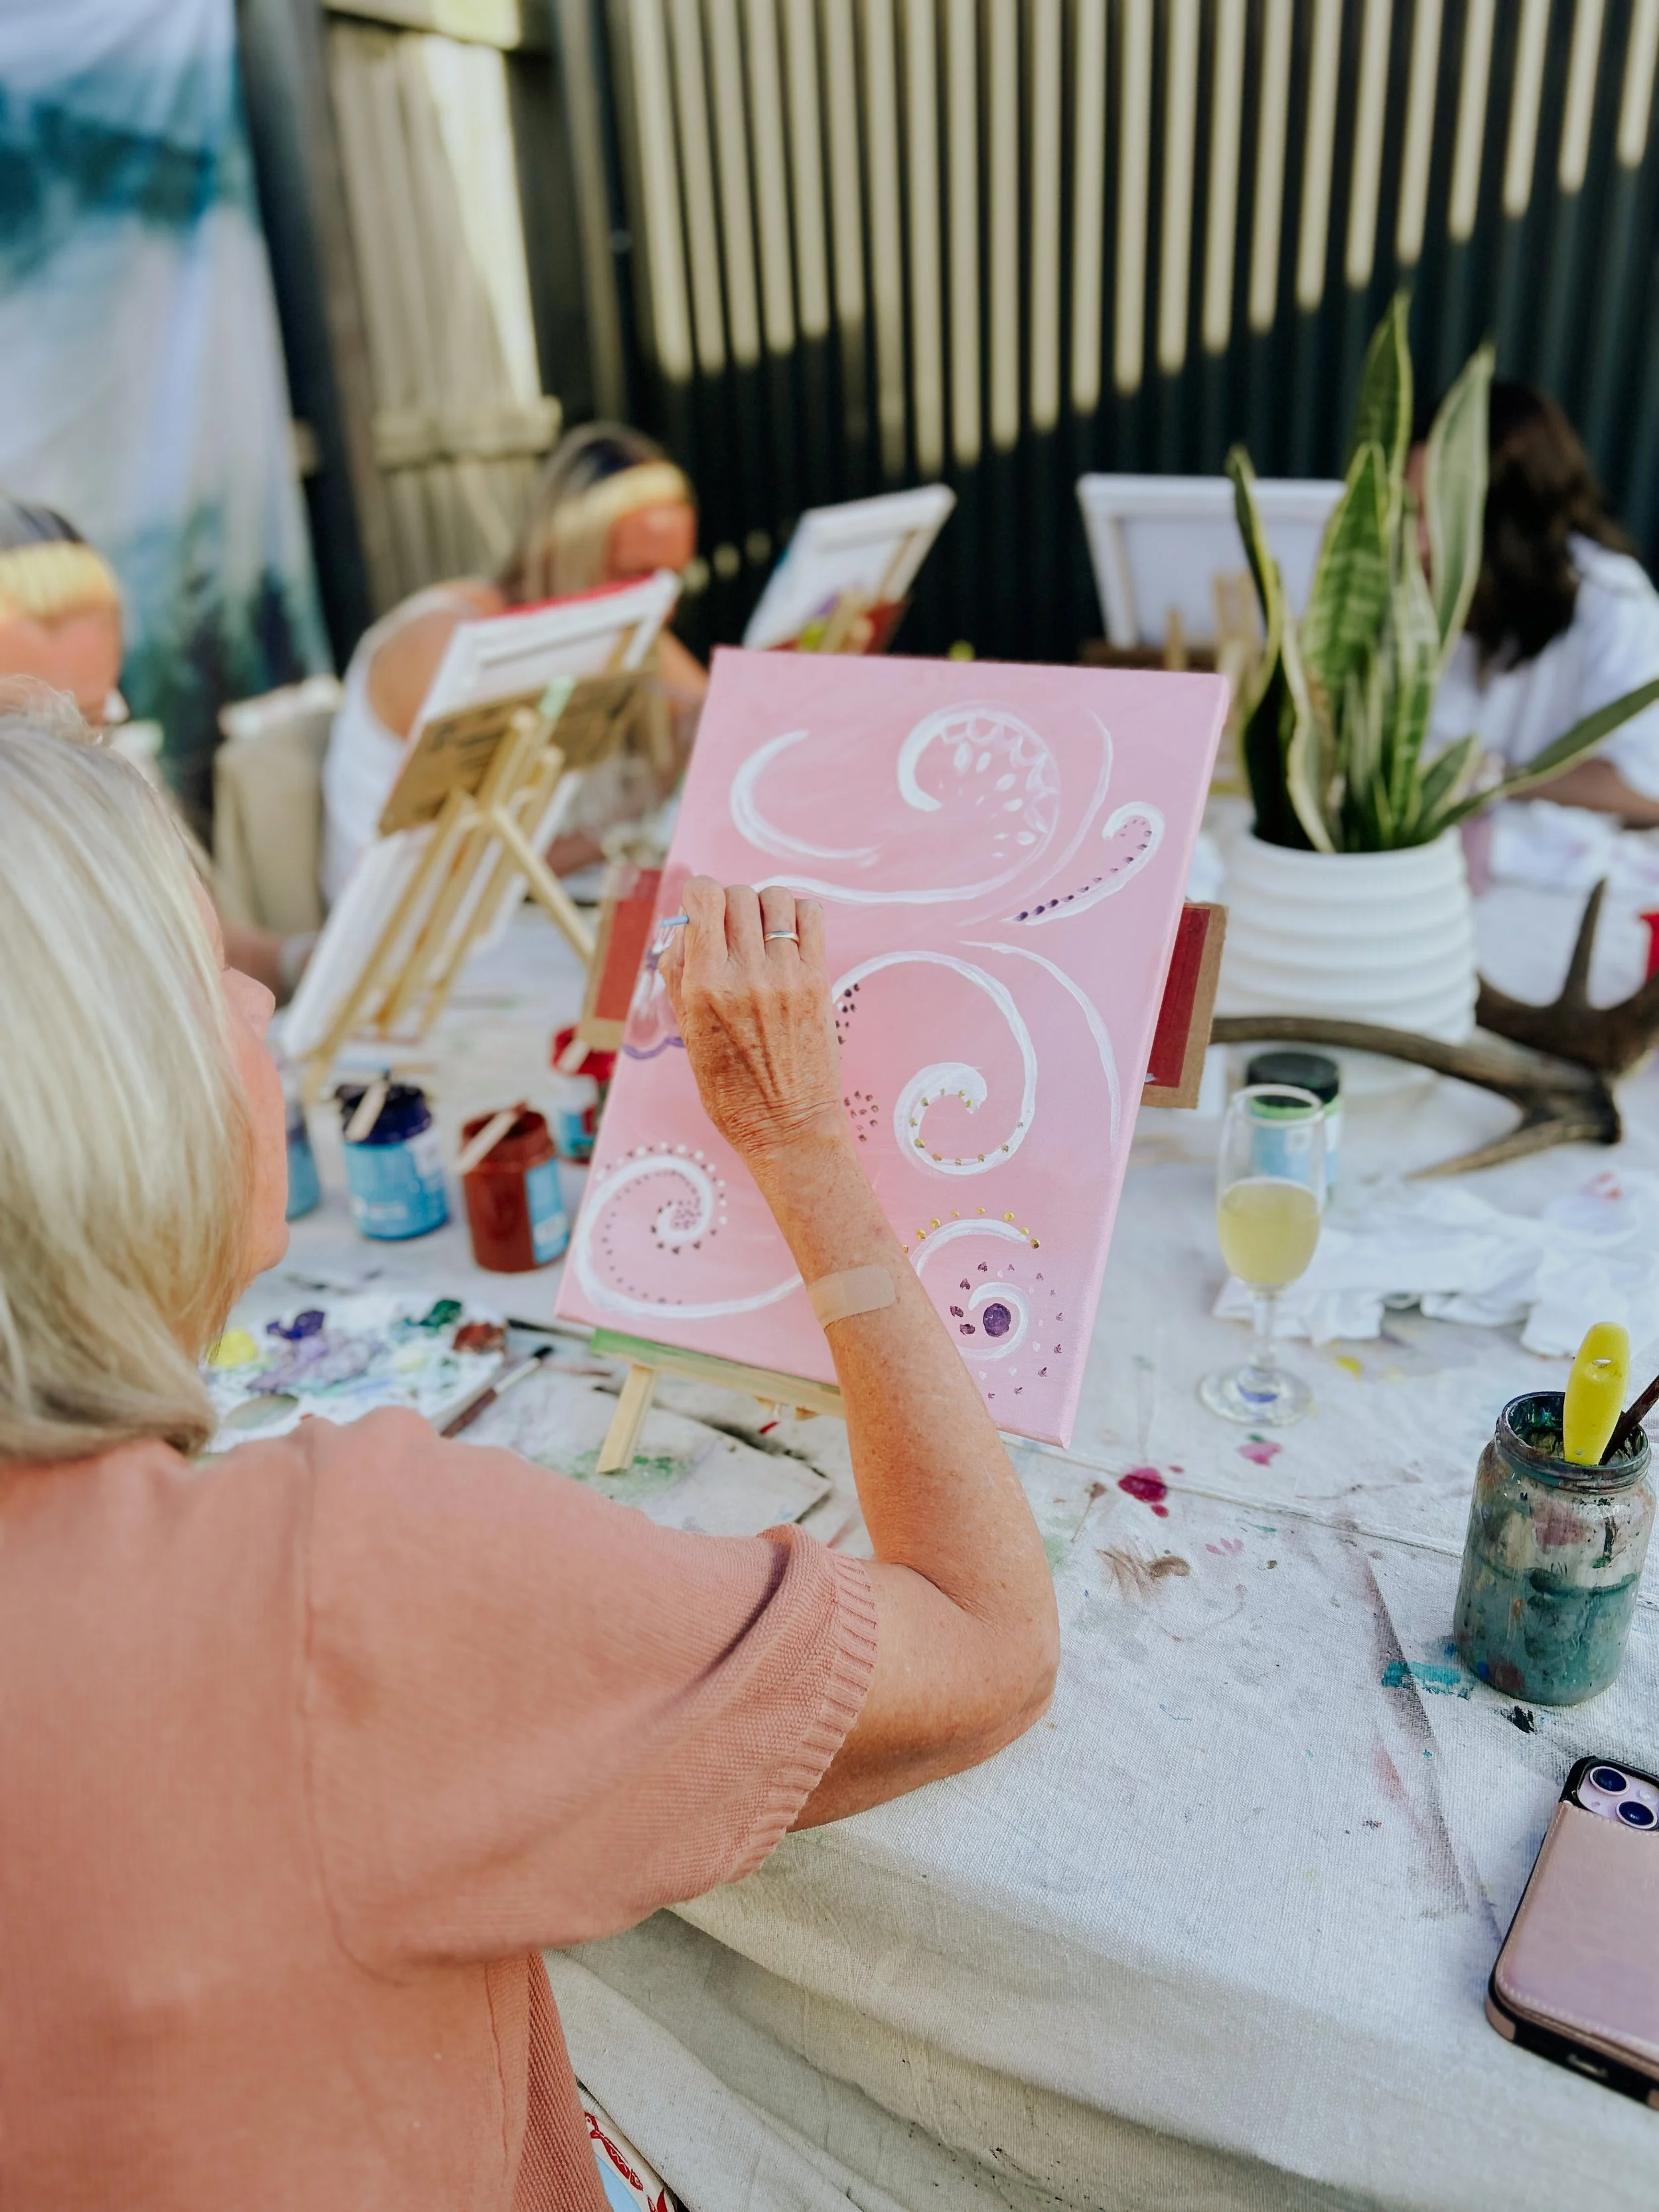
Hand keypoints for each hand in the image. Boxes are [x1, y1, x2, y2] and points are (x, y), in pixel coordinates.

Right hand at [656, 877, 845, 1166]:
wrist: (787, 1128)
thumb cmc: (731, 1091)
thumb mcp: (689, 1035)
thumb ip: (681, 978)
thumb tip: (685, 930)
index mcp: (704, 987)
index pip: (702, 899)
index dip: (699, 895)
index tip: (701, 908)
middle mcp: (744, 975)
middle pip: (738, 895)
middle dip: (729, 903)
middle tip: (731, 929)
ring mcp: (785, 976)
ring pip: (776, 898)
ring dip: (765, 907)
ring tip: (762, 933)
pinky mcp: (817, 982)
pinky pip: (812, 918)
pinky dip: (799, 915)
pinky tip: (789, 937)